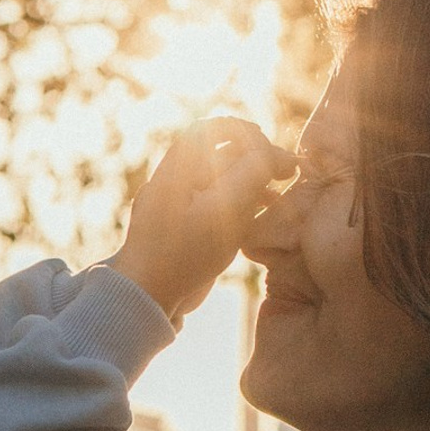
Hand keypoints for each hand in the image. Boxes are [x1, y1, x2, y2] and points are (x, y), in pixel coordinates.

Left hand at [107, 119, 297, 321]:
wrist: (145, 300)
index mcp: (178, 168)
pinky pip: (213, 214)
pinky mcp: (183, 238)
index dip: (248, 134)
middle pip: (220, 157)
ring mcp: (177, 211)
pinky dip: (237, 213)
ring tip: (275, 201)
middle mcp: (175, 184)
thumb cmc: (182, 252)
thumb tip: (282, 157)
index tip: (274, 153)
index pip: (214, 129)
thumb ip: (255, 172)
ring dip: (250, 189)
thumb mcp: (226, 206)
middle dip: (254, 163)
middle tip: (283, 176)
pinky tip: (257, 226)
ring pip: (219, 187)